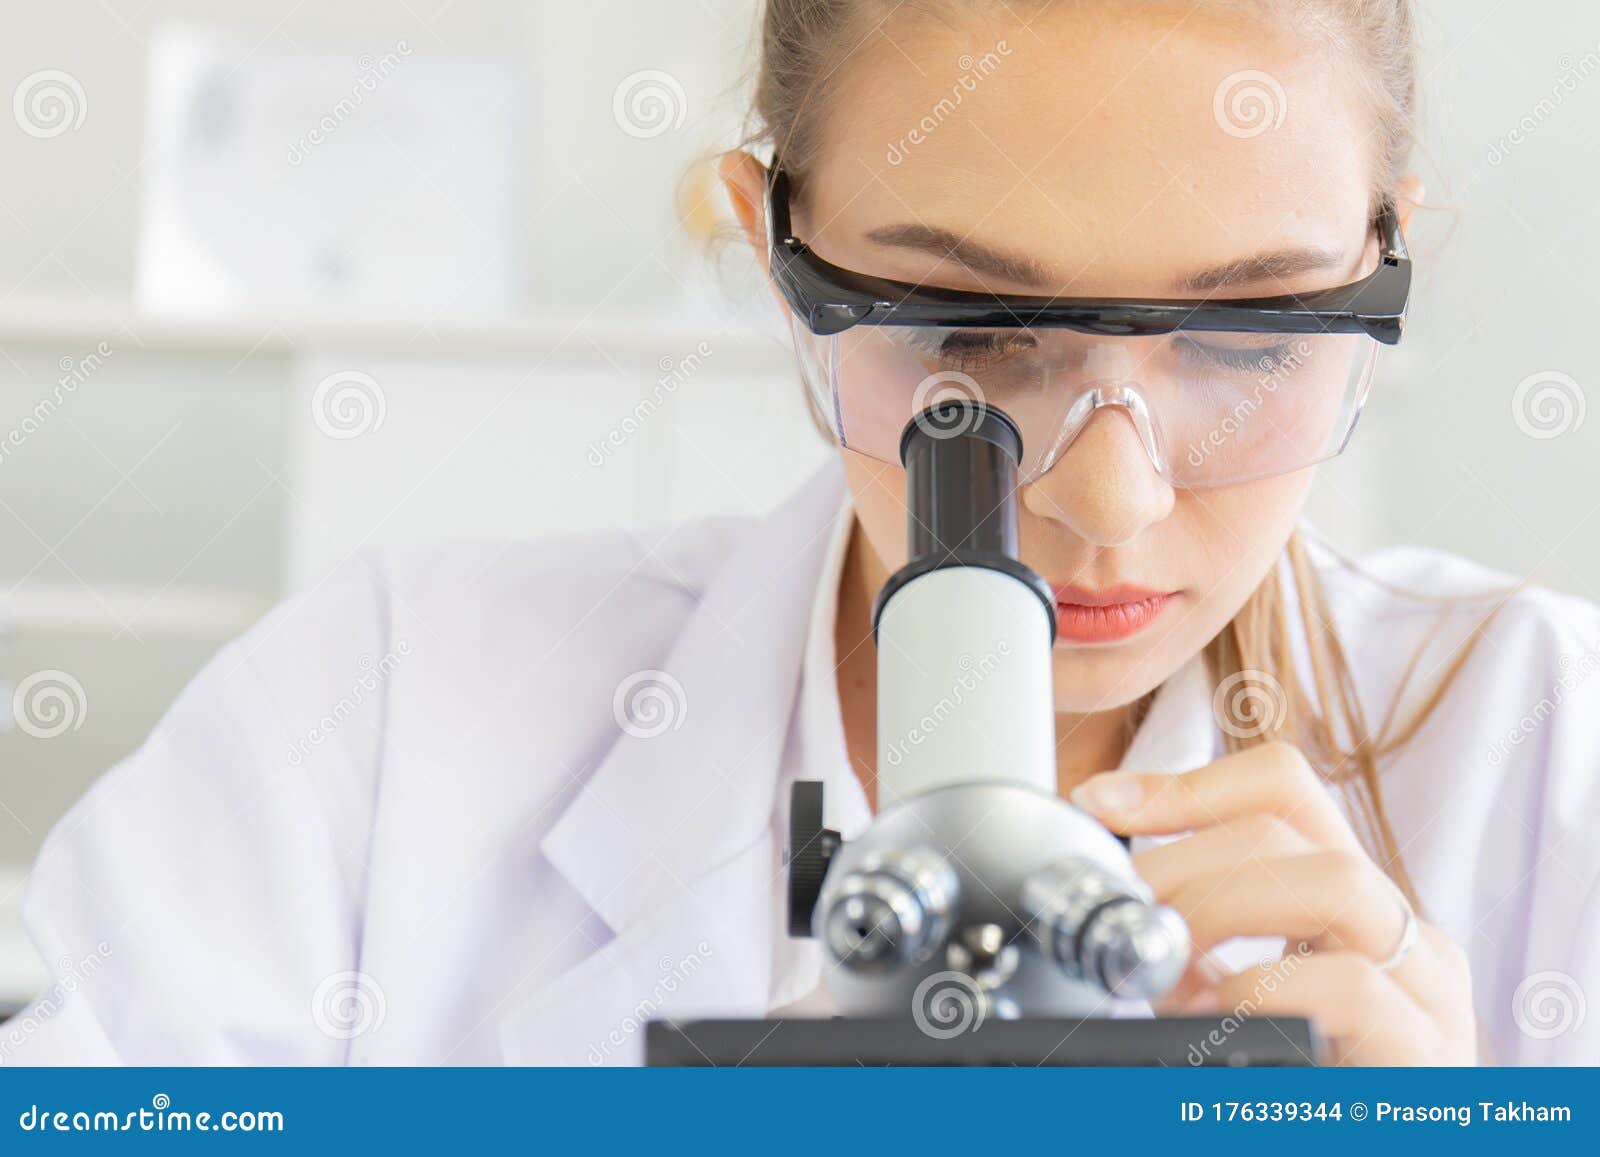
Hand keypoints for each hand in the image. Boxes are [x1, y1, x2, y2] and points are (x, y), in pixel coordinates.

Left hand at [1071, 742, 1476, 1064]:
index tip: (1097, 801)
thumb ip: (1188, 950)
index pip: (1281, 787)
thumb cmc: (1289, 1090)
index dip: (1183, 782)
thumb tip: (1100, 901)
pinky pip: (1350, 985)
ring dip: (1219, 907)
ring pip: (1333, 879)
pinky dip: (1258, 994)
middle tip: (1121, 916)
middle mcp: (1395, 933)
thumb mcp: (1226, 1001)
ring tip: (1163, 970)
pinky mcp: (1428, 1054)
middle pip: (1289, 825)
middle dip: (1177, 856)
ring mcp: (1425, 991)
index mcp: (1344, 910)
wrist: (1359, 1142)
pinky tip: (1209, 1029)